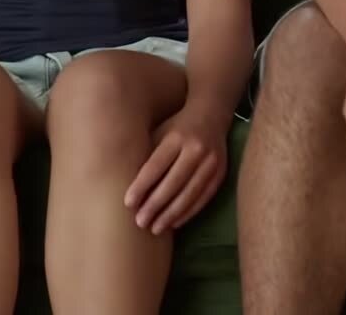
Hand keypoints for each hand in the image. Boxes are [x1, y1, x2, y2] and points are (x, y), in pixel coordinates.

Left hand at [125, 105, 229, 234]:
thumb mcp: (160, 133)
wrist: (211, 115)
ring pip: (189, 194)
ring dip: (171, 214)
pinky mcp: (221, 174)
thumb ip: (147, 155)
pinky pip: (203, 198)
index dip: (141, 186)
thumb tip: (125, 183)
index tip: (128, 203)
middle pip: (173, 183)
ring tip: (155, 228)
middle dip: (155, 205)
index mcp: (176, 137)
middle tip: (140, 222)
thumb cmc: (175, 127)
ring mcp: (211, 163)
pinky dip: (188, 212)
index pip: (156, 166)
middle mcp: (196, 150)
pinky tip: (175, 222)